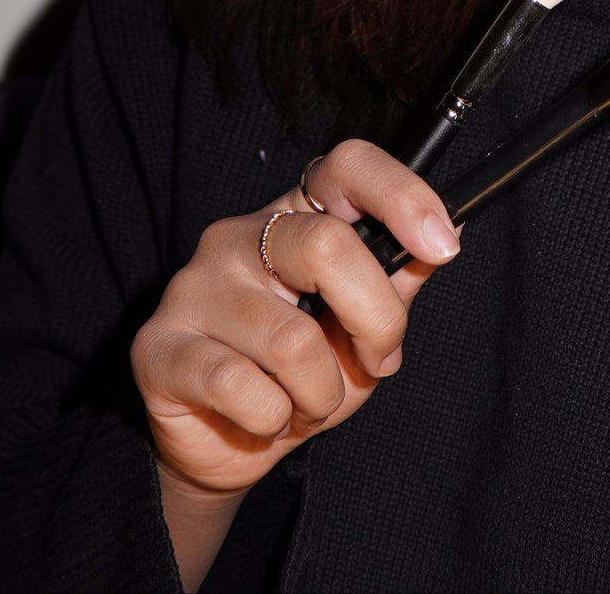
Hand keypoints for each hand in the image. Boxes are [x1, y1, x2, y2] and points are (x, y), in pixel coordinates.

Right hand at [130, 140, 458, 580]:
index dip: (401, 195)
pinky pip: (243, 387)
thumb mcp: (364, 327)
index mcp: (296, 213)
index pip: (346, 165)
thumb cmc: (301, 374)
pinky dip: (275, 418)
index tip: (443, 244)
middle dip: (376, 319)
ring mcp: (193, 286)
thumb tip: (452, 229)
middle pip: (326, 245)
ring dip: (321, 391)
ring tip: (309, 400)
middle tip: (379, 359)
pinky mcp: (158, 346)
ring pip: (290, 340)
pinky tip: (266, 417)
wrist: (227, 445)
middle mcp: (240, 235)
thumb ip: (399, 282)